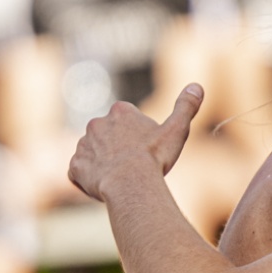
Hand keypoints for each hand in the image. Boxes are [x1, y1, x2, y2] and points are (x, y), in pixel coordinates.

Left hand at [68, 85, 203, 200]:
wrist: (130, 184)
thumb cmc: (154, 157)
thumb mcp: (176, 130)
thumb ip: (186, 106)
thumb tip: (197, 85)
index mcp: (120, 112)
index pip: (127, 121)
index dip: (138, 138)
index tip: (146, 151)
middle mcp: (97, 123)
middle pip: (109, 137)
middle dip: (118, 150)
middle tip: (134, 167)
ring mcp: (83, 145)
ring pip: (94, 154)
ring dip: (103, 164)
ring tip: (120, 179)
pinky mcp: (75, 166)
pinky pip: (79, 172)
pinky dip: (88, 179)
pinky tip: (102, 187)